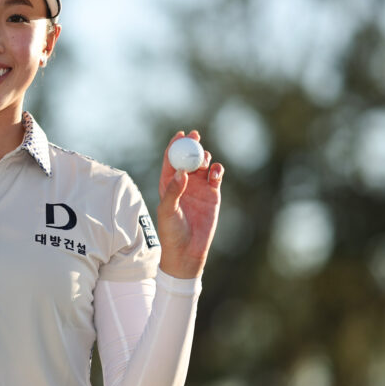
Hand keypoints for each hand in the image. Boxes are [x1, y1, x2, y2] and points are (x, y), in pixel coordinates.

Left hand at [156, 131, 223, 278]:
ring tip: (203, 162)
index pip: (170, 160)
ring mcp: (199, 187)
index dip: (174, 146)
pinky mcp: (213, 194)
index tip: (180, 135)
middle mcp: (183, 183)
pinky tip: (215, 171)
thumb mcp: (168, 210)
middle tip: (195, 136)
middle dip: (191, 145)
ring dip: (204, 157)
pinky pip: (216, 176)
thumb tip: (180, 172)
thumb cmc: (171, 232)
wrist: (188, 250)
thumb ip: (173, 191)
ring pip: (202, 164)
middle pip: (187, 158)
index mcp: (167, 184)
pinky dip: (217, 170)